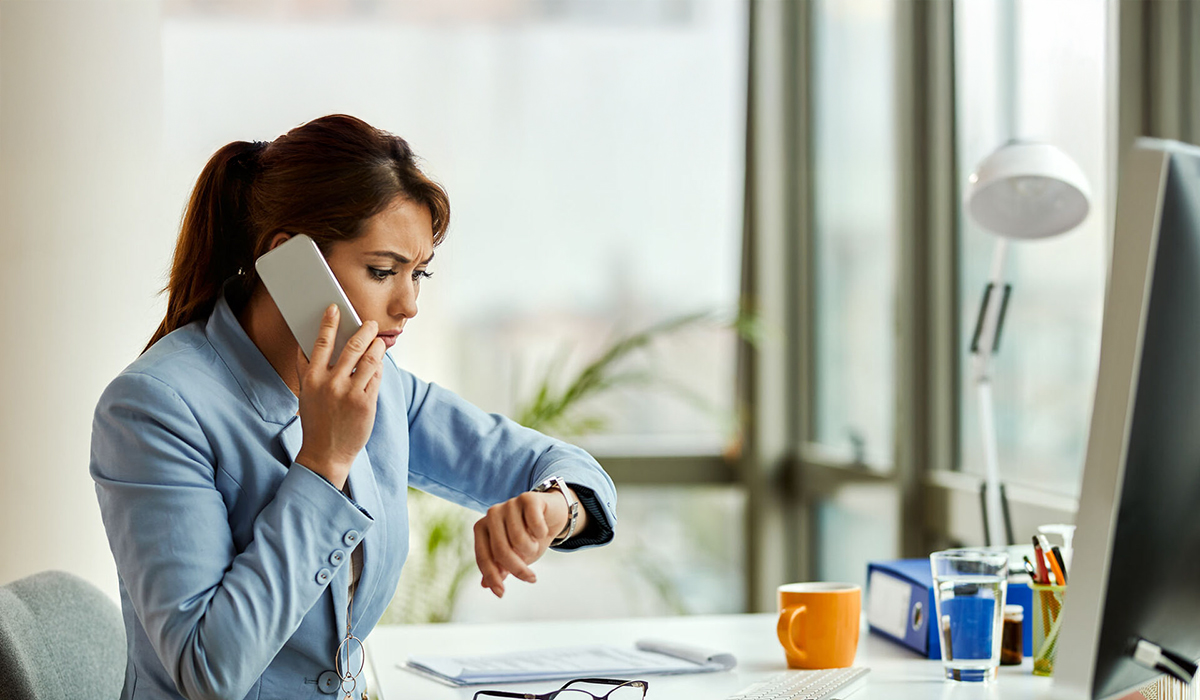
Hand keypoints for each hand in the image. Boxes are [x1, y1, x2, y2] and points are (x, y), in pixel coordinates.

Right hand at [294, 305, 385, 488]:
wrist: (326, 453)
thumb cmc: (316, 420)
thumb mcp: (306, 393)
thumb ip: (307, 369)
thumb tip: (307, 343)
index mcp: (312, 378)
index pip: (321, 343)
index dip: (329, 322)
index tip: (335, 308)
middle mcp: (330, 384)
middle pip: (352, 347)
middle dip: (364, 330)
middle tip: (371, 323)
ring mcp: (349, 393)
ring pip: (369, 359)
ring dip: (377, 346)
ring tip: (379, 340)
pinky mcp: (366, 403)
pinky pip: (376, 377)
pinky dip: (379, 366)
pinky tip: (379, 361)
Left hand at [473, 490, 570, 597]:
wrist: (552, 517)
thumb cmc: (529, 538)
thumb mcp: (514, 557)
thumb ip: (499, 568)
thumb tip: (485, 585)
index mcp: (482, 527)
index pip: (483, 556)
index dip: (492, 577)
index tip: (502, 593)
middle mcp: (492, 514)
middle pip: (501, 550)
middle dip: (517, 569)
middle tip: (531, 578)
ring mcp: (509, 504)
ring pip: (519, 540)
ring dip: (532, 549)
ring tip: (535, 544)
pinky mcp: (528, 498)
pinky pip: (535, 525)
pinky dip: (541, 533)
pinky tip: (543, 529)